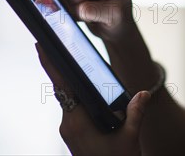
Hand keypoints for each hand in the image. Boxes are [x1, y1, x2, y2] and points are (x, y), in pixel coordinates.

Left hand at [36, 42, 150, 155]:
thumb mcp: (130, 139)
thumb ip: (135, 114)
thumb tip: (143, 94)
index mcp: (77, 122)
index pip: (62, 85)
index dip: (50, 64)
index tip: (40, 45)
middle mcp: (68, 124)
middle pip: (63, 88)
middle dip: (60, 67)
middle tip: (55, 44)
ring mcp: (69, 131)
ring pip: (68, 99)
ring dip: (70, 82)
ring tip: (74, 63)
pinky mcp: (73, 135)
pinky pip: (73, 109)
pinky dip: (77, 96)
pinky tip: (87, 90)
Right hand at [38, 0, 134, 43]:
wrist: (116, 25)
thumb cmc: (118, 20)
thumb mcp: (111, 17)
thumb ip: (93, 11)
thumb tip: (77, 7)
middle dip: (77, 4)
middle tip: (92, 16)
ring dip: (73, 5)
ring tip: (90, 12)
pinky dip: (68, 4)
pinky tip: (79, 9)